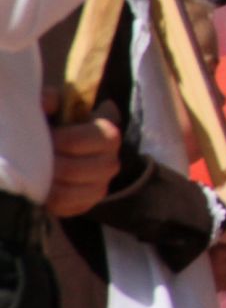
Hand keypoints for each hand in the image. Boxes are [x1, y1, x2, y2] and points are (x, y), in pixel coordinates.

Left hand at [42, 93, 121, 217]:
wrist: (66, 149)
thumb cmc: (59, 125)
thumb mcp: (55, 107)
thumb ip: (51, 99)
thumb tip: (48, 104)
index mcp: (109, 135)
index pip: (79, 141)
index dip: (55, 140)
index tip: (43, 137)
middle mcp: (111, 163)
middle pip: (71, 170)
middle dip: (46, 164)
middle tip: (32, 158)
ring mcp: (101, 187)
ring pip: (66, 193)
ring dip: (45, 184)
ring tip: (35, 173)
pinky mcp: (88, 204)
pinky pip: (64, 209)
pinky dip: (48, 200)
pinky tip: (42, 188)